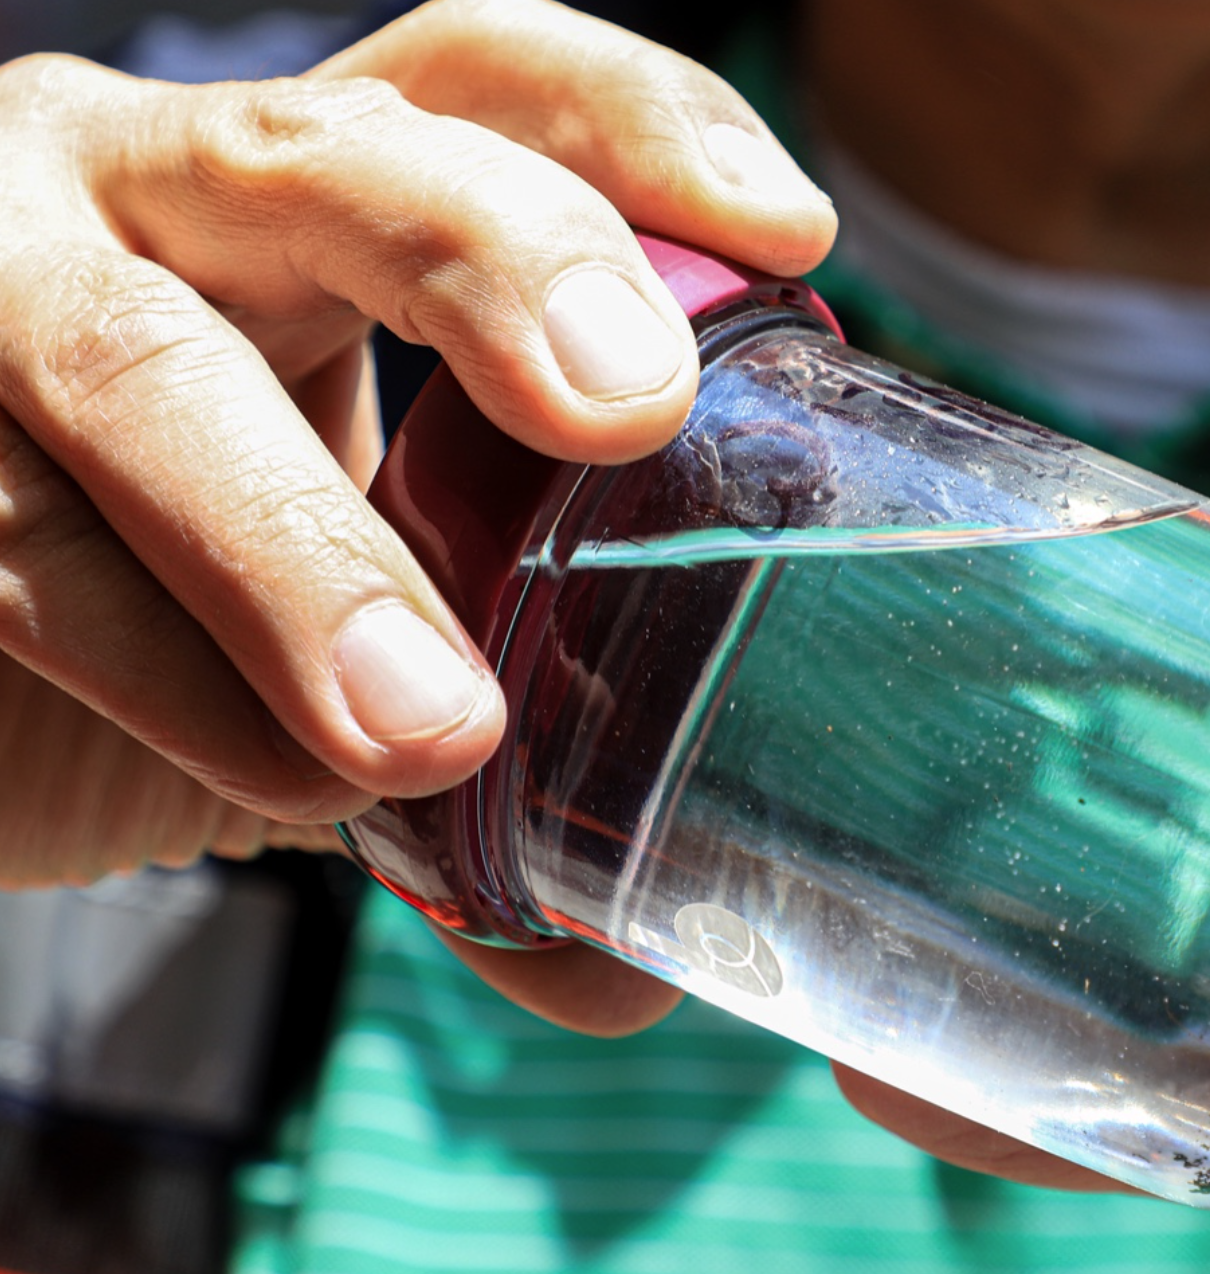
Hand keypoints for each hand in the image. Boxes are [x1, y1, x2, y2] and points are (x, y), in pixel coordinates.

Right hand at [0, 0, 832, 1027]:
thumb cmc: (173, 595)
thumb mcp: (351, 610)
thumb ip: (483, 748)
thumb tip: (628, 978)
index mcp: (314, 197)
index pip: (481, 78)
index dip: (635, 121)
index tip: (785, 238)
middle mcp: (153, 192)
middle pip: (337, 160)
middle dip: (500, 263)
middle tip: (634, 406)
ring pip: (144, 369)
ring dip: (305, 558)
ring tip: (438, 734)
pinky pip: (27, 550)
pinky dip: (174, 680)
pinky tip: (285, 782)